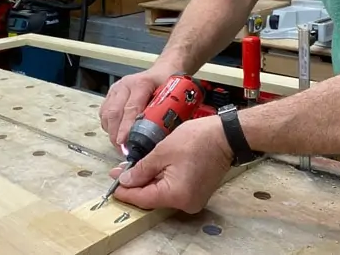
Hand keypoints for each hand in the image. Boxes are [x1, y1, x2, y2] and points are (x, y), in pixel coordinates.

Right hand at [99, 69, 168, 148]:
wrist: (162, 70)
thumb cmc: (168, 83)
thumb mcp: (172, 97)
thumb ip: (165, 113)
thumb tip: (160, 138)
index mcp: (141, 84)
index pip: (130, 109)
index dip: (126, 128)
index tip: (124, 142)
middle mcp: (125, 85)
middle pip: (114, 113)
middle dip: (115, 134)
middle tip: (122, 150)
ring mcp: (116, 89)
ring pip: (106, 114)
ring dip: (111, 132)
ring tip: (120, 146)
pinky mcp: (110, 94)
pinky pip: (104, 112)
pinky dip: (108, 126)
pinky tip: (116, 134)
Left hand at [109, 117, 232, 212]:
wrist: (225, 135)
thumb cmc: (198, 140)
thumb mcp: (162, 151)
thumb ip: (142, 168)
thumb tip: (126, 179)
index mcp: (176, 195)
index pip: (143, 198)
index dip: (125, 192)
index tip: (113, 186)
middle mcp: (186, 203)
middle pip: (152, 198)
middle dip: (135, 184)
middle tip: (119, 171)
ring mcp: (193, 199)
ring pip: (162, 193)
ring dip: (147, 181)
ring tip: (133, 168)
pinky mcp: (196, 192)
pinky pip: (172, 190)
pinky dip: (161, 180)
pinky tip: (151, 169)